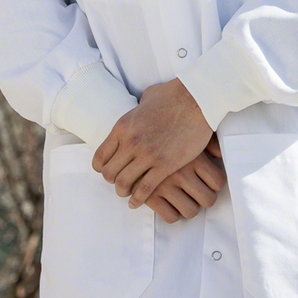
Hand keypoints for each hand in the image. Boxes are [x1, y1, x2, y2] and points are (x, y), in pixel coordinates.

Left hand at [95, 79, 211, 206]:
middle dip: (112, 181)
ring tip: (127, 194)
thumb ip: (137, 109)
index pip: (100, 156)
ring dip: (123, 191)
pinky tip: (137, 202)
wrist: (197, 99)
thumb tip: (138, 109)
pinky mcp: (165, 165)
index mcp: (122, 127)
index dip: (101, 168)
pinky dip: (138, 199)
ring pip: (124, 183)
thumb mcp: (145, 99)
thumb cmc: (173, 95)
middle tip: (118, 183)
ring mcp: (147, 155)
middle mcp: (131, 142)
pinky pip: (145, 189)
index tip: (107, 171)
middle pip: (110, 173)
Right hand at [144, 139, 226, 223]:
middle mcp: (182, 172)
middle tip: (198, 193)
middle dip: (204, 198)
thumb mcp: (187, 133)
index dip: (215, 184)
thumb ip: (207, 142)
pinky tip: (170, 203)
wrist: (133, 135)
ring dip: (189, 207)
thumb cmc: (165, 133)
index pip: (218, 182)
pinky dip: (172, 213)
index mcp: (194, 157)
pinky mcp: (150, 196)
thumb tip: (219, 154)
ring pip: (191, 211)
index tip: (208, 182)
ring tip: (184, 199)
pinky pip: (171, 217)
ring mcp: (165, 185)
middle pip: (208, 200)